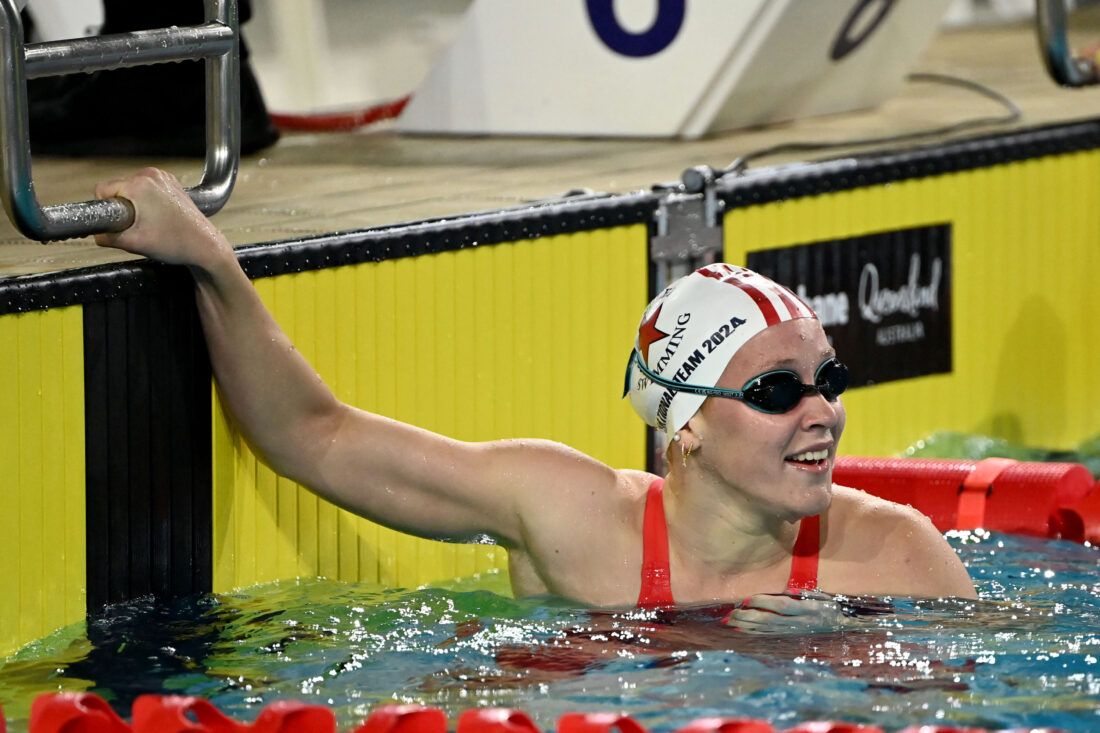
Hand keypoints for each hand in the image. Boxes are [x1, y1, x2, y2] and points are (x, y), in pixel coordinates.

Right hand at [93, 167, 230, 268]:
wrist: (205, 246)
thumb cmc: (176, 243)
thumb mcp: (133, 243)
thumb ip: (107, 237)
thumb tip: (95, 234)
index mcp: (139, 184)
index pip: (102, 189)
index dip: (103, 208)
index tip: (115, 223)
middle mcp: (151, 175)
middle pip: (117, 187)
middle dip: (120, 207)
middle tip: (137, 226)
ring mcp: (164, 177)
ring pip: (132, 188)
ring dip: (133, 204)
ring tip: (150, 223)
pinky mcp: (171, 183)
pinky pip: (147, 189)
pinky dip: (147, 201)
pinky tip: (158, 217)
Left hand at [723, 592, 848, 634]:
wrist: (845, 628)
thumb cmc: (833, 608)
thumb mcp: (824, 597)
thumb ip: (806, 593)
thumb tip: (788, 590)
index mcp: (808, 610)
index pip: (781, 606)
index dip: (763, 603)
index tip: (746, 599)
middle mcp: (799, 623)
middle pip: (770, 621)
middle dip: (748, 617)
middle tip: (731, 613)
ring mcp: (794, 632)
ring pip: (767, 630)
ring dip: (747, 626)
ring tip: (729, 621)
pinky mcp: (791, 637)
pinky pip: (770, 636)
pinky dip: (754, 633)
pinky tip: (741, 630)